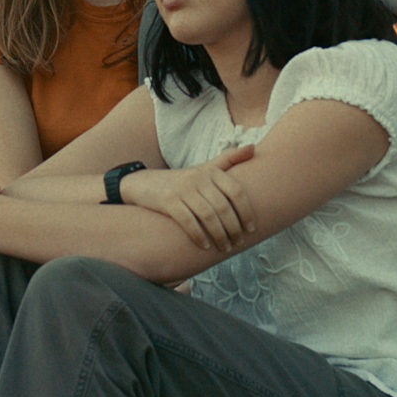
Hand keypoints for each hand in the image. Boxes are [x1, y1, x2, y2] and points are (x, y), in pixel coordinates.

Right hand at [121, 147, 256, 250]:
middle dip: (233, 229)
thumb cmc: (181, 180)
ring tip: (224, 248)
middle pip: (223, 207)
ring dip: (219, 235)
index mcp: (211, 171)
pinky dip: (198, 235)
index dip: (246, 212)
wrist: (143, 183)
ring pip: (208, 216)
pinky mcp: (167, 201)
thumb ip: (229, 159)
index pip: (236, 191)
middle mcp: (198, 178)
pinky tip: (205, 246)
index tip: (252, 229)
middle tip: (238, 243)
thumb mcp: (204, 168)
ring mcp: (182, 189)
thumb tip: (254, 148)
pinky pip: (188, 221)